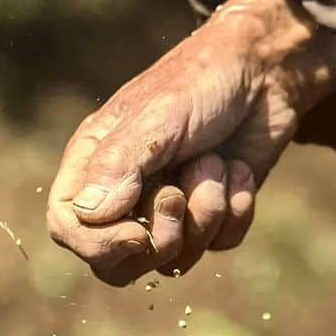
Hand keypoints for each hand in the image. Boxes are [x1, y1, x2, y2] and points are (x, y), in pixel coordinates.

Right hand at [46, 0, 334, 285]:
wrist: (267, 71)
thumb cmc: (201, 82)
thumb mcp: (158, 116)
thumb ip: (120, 164)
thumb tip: (88, 215)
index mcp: (94, 163)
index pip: (68, 228)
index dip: (98, 245)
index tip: (138, 234)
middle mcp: (125, 191)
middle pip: (116, 264)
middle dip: (159, 240)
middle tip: (179, 196)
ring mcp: (169, 208)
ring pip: (175, 259)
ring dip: (205, 212)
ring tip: (214, 162)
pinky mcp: (211, 214)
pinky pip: (220, 245)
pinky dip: (237, 209)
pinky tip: (239, 170)